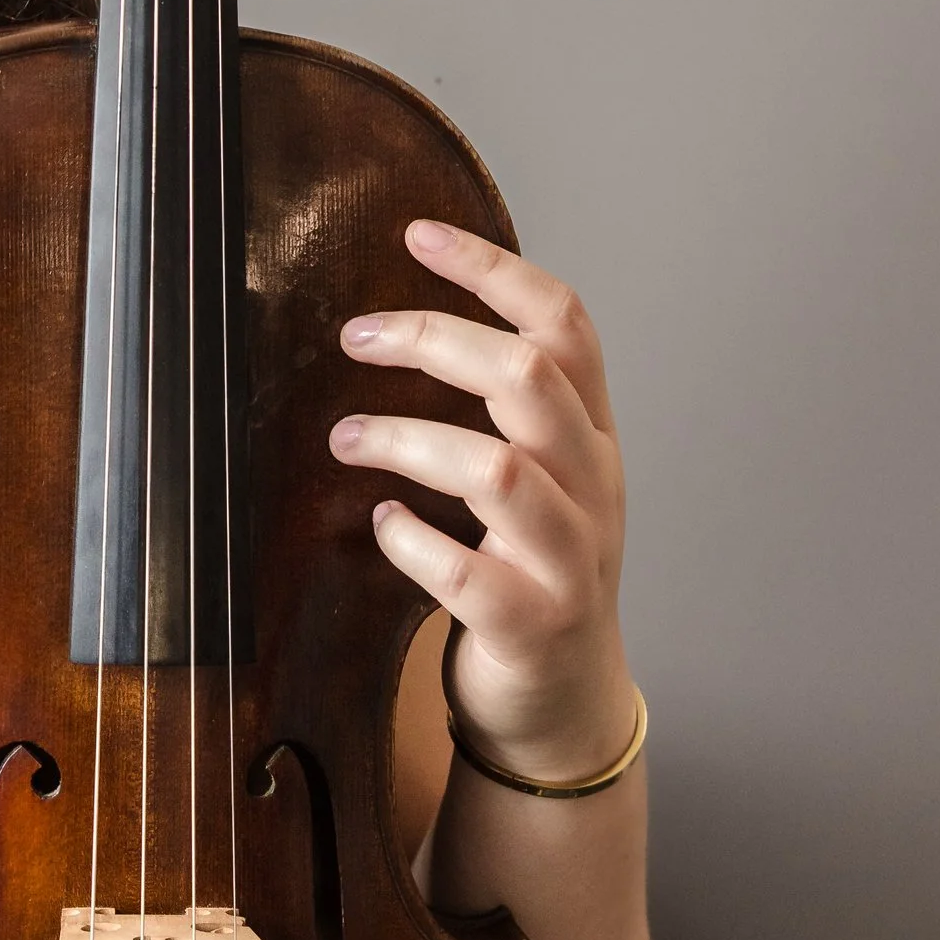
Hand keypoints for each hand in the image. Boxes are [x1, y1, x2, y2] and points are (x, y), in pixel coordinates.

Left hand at [328, 218, 633, 784]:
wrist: (563, 705)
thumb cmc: (531, 575)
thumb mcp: (539, 479)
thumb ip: (504, 408)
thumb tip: (409, 320)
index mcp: (591, 439)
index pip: (565, 325)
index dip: (494, 271)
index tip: (417, 234)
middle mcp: (594, 487)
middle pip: (530, 378)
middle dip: (433, 340)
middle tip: (355, 337)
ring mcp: (570, 560)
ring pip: (500, 471)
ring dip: (406, 441)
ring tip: (345, 439)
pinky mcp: (533, 626)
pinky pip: (468, 572)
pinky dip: (414, 541)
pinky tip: (382, 526)